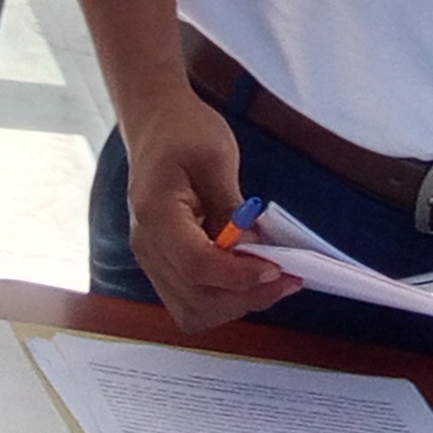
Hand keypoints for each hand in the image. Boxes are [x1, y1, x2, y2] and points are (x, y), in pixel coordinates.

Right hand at [120, 95, 294, 331]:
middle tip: (285, 279)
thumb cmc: (184, 130)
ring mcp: (151, 258)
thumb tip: (253, 249)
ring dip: (234, 305)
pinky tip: (247, 278)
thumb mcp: (217, 157)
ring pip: (191, 310)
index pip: (196, 265)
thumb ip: (232, 207)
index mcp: (156, 214)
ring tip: (270, 282)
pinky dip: (222, 299)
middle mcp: (147, 245)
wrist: (155, 122)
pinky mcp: (162, 262)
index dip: (238, 276)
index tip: (276, 269)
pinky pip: (190, 300)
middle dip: (244, 298)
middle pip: (194, 298)